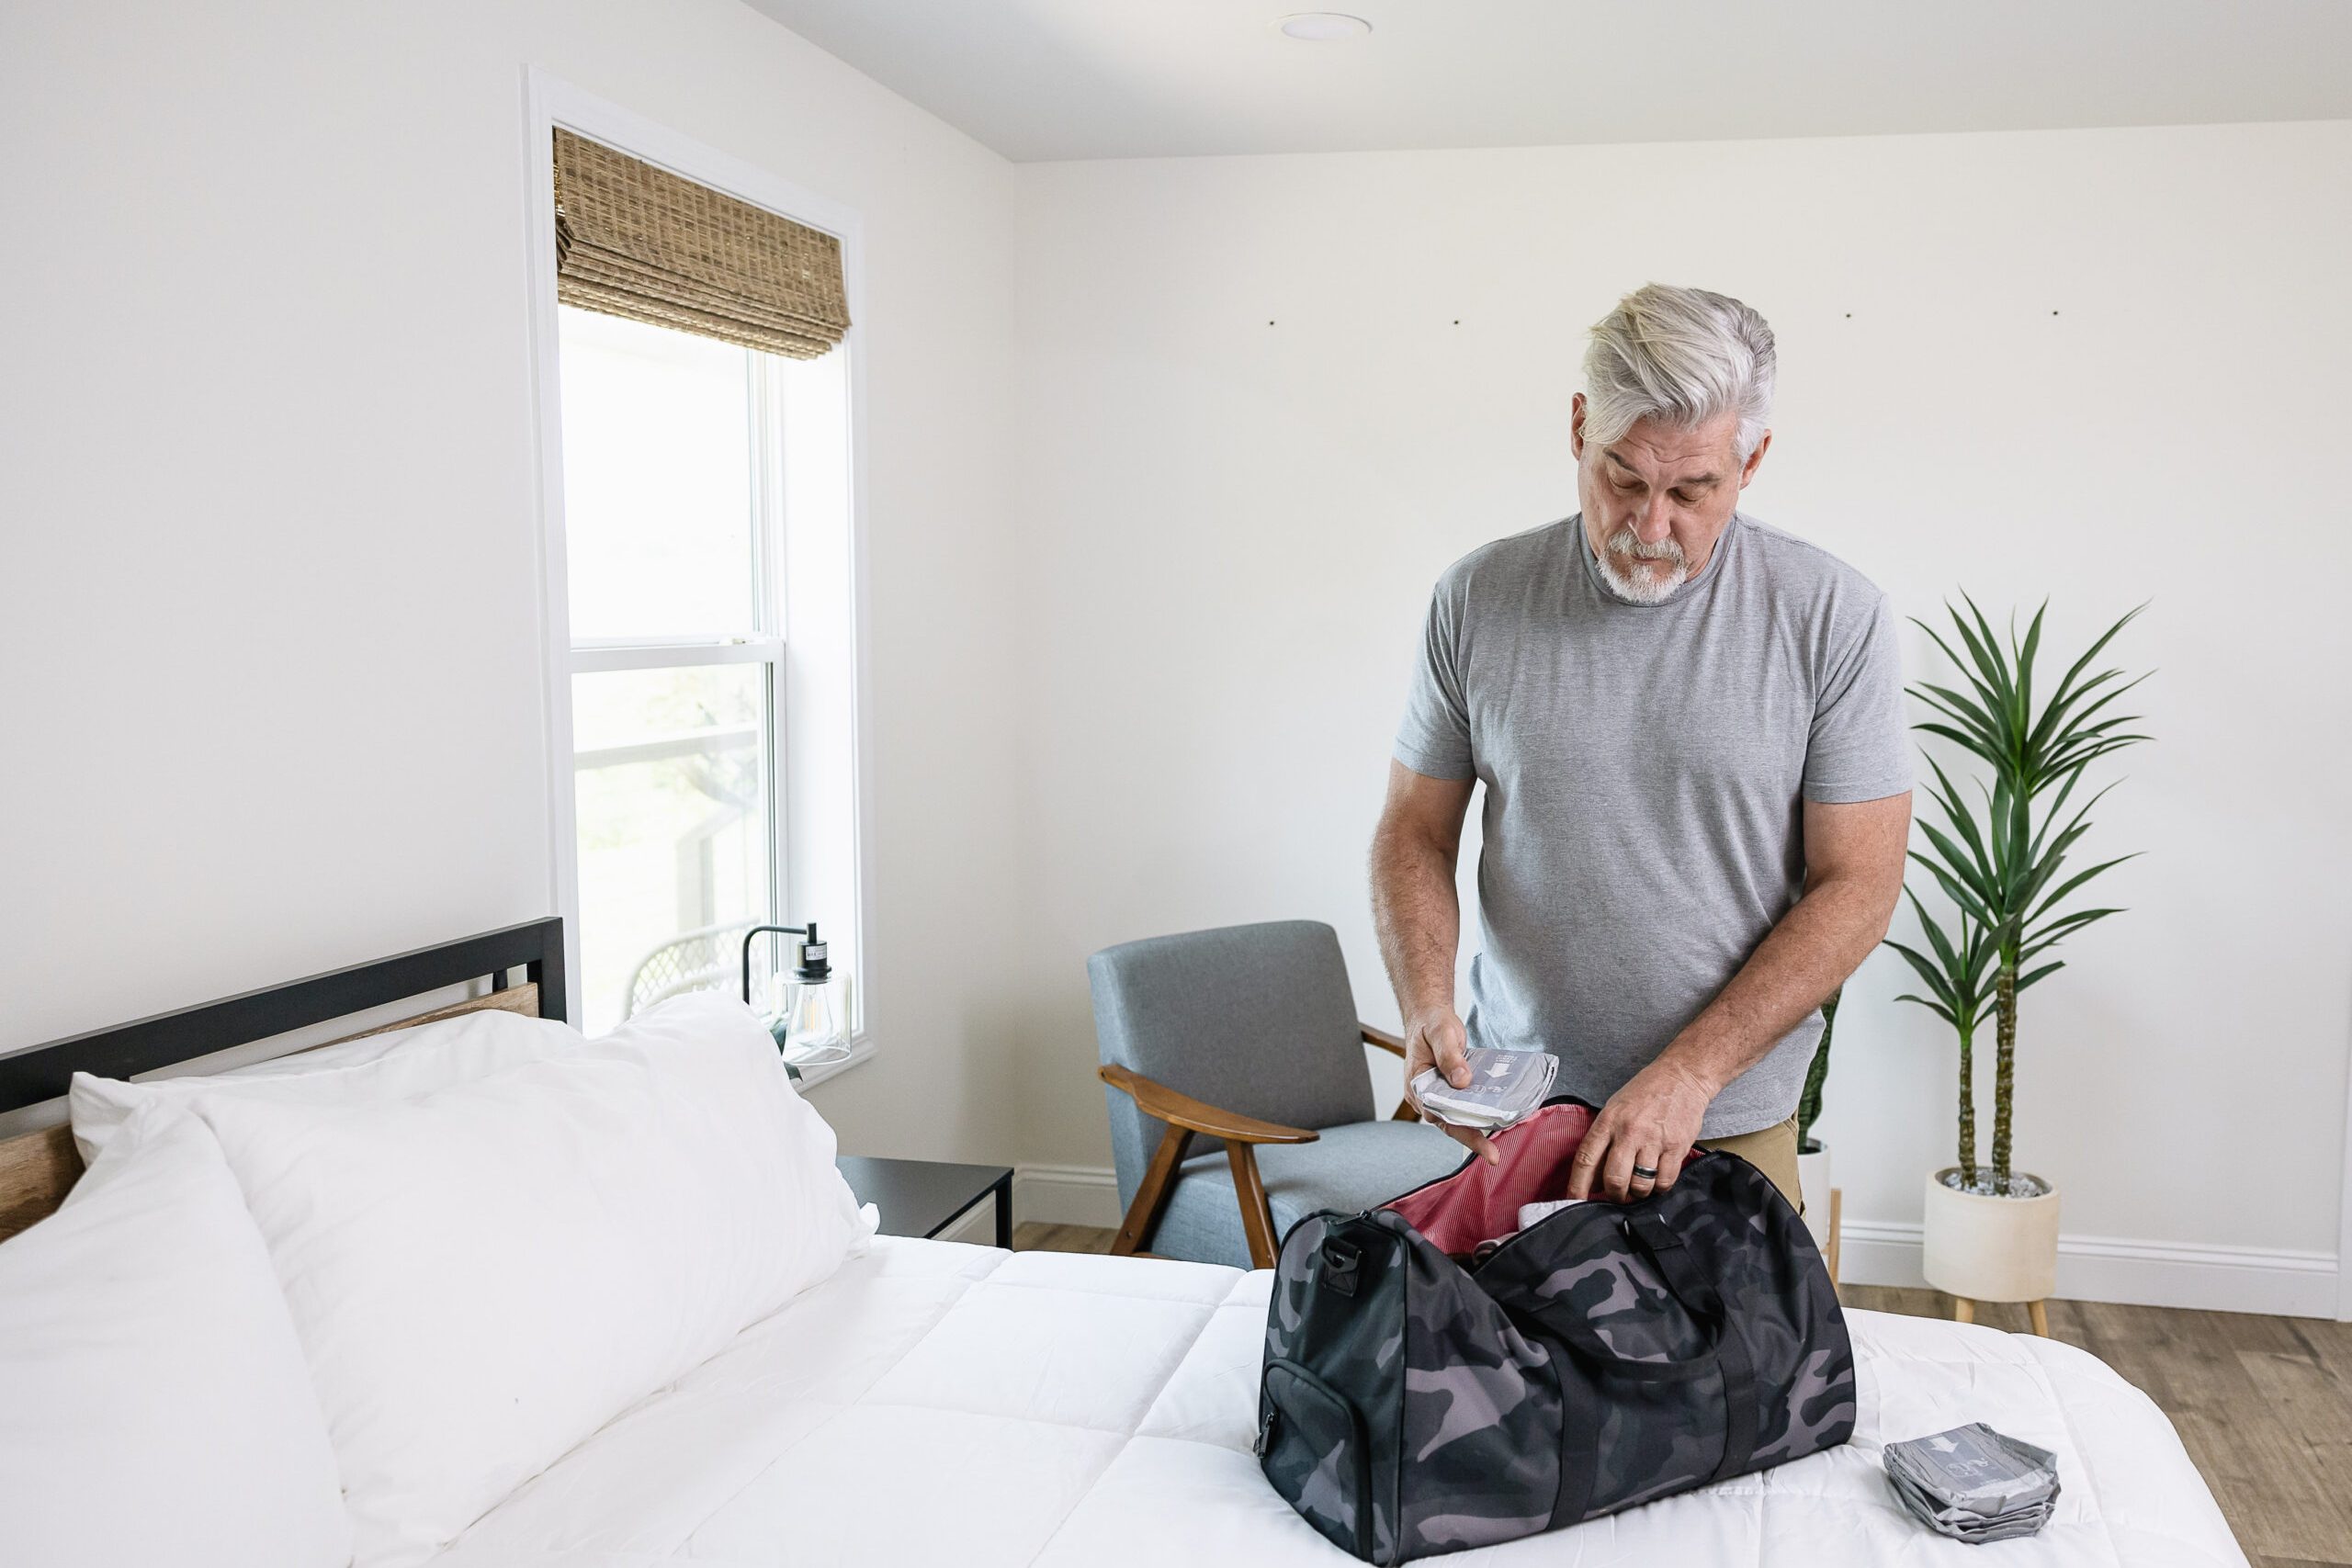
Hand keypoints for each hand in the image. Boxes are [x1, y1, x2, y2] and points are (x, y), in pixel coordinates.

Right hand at [1400, 1008, 1498, 1165]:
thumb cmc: (1432, 1024)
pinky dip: (1475, 1115)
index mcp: (1416, 1083)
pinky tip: (1493, 1119)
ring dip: (1474, 1131)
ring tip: (1495, 1145)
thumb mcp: (1441, 1034)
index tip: (1476, 1137)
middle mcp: (1423, 1095)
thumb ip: (1450, 1056)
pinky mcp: (1447, 1092)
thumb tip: (1462, 1081)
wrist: (1430, 1017)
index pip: (1436, 1112)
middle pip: (1446, 1122)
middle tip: (1492, 1155)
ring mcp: (1434, 1095)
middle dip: (1470, 1138)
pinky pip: (1460, 1108)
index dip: (1457, 1127)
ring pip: (1454, 1119)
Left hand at [1566, 1057, 1715, 1201]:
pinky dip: (1658, 1188)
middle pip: (1614, 1180)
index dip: (1577, 1186)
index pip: (1585, 1160)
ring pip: (1640, 1185)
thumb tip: (1593, 1179)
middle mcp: (1629, 1132)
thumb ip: (1603, 1141)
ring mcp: (1654, 1140)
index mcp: (1608, 1121)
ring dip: (1637, 1193)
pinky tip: (1656, 1179)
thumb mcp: (1614, 1108)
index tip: (1574, 1202)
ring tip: (1638, 1185)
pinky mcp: (1676, 1147)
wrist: (1682, 1076)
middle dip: (1613, 1195)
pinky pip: (1664, 1182)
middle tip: (1617, 1195)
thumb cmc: (1645, 1093)